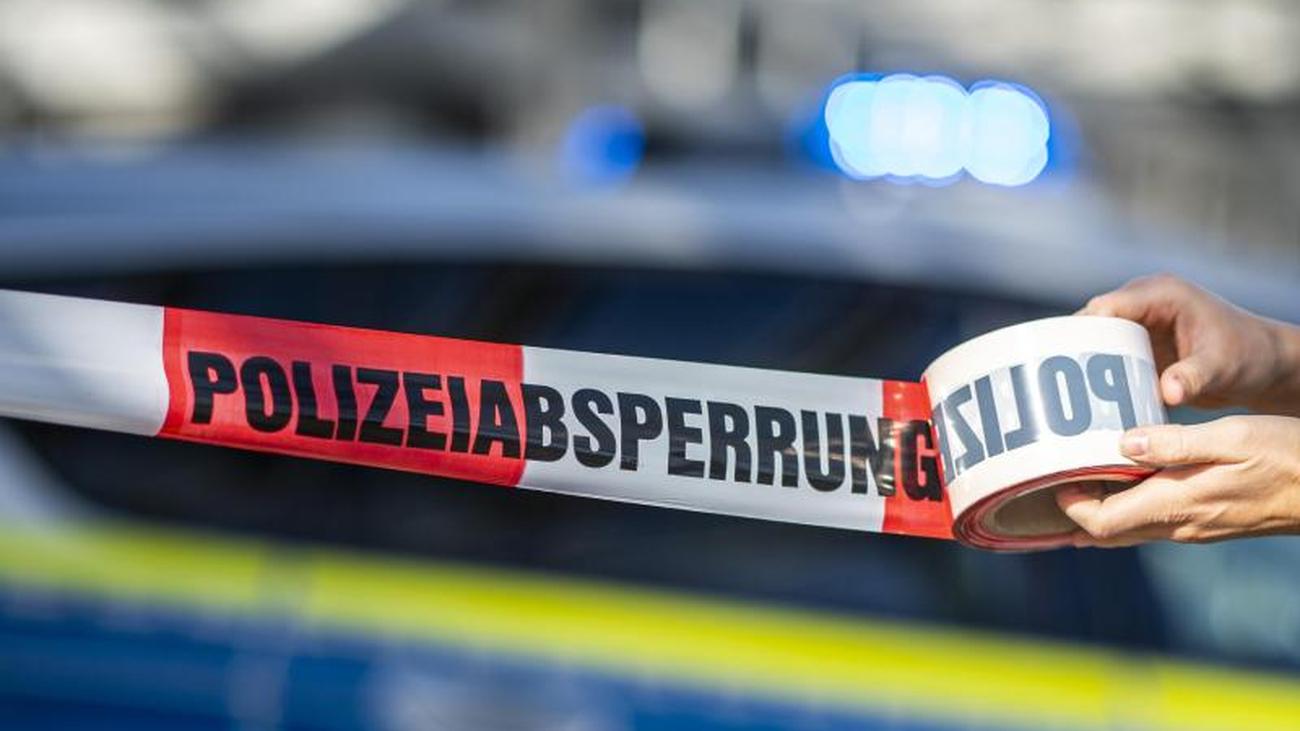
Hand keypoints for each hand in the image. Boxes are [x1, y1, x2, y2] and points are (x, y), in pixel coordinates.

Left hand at [1055, 416, 1299, 545]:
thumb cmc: (1288, 457)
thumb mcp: (1231, 437)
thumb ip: (1174, 443)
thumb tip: (1122, 444)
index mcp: (1176, 504)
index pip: (1100, 523)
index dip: (1068, 505)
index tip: (1053, 475)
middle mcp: (1179, 526)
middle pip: (1107, 533)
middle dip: (1074, 512)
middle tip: (1051, 479)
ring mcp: (1194, 529)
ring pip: (1129, 529)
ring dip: (1100, 509)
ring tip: (1077, 477)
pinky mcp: (1208, 522)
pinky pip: (1153, 522)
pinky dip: (1128, 506)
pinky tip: (1124, 479)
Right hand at [1081, 274, 1299, 414]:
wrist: (1264, 366)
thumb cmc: (1250, 356)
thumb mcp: (1224, 367)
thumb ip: (1194, 377)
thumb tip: (1166, 391)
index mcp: (1161, 295)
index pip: (1108, 306)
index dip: (1082, 330)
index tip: (1062, 359)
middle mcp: (1144, 305)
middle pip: (1093, 323)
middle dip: (1073, 350)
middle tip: (1054, 384)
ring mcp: (1139, 327)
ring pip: (1095, 342)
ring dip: (1081, 365)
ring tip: (1062, 396)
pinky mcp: (1139, 348)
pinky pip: (1107, 359)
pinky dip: (1096, 377)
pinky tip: (1084, 403)